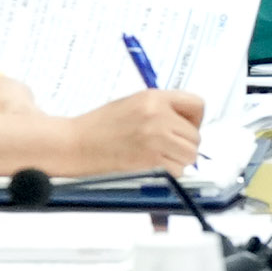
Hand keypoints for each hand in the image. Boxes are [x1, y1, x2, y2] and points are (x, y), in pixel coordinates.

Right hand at [32, 89, 208, 176]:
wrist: (74, 144)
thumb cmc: (99, 127)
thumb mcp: (132, 104)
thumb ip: (161, 109)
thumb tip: (186, 123)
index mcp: (153, 97)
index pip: (197, 104)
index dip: (194, 120)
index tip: (184, 128)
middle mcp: (158, 115)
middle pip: (195, 136)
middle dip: (184, 144)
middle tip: (165, 148)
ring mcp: (155, 138)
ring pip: (190, 155)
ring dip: (178, 160)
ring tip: (156, 157)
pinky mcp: (151, 160)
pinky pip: (178, 171)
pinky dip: (168, 173)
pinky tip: (150, 166)